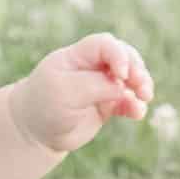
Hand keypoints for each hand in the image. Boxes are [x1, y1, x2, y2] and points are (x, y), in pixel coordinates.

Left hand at [10, 32, 154, 153]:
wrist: (34, 133)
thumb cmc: (43, 106)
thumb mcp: (64, 92)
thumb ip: (95, 85)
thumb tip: (123, 86)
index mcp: (77, 56)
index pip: (104, 44)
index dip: (119, 54)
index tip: (122, 74)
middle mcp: (91, 67)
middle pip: (124, 57)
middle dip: (136, 69)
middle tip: (141, 86)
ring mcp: (101, 85)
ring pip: (130, 78)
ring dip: (141, 85)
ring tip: (145, 97)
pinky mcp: (107, 105)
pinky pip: (128, 101)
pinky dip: (136, 105)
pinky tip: (138, 113)